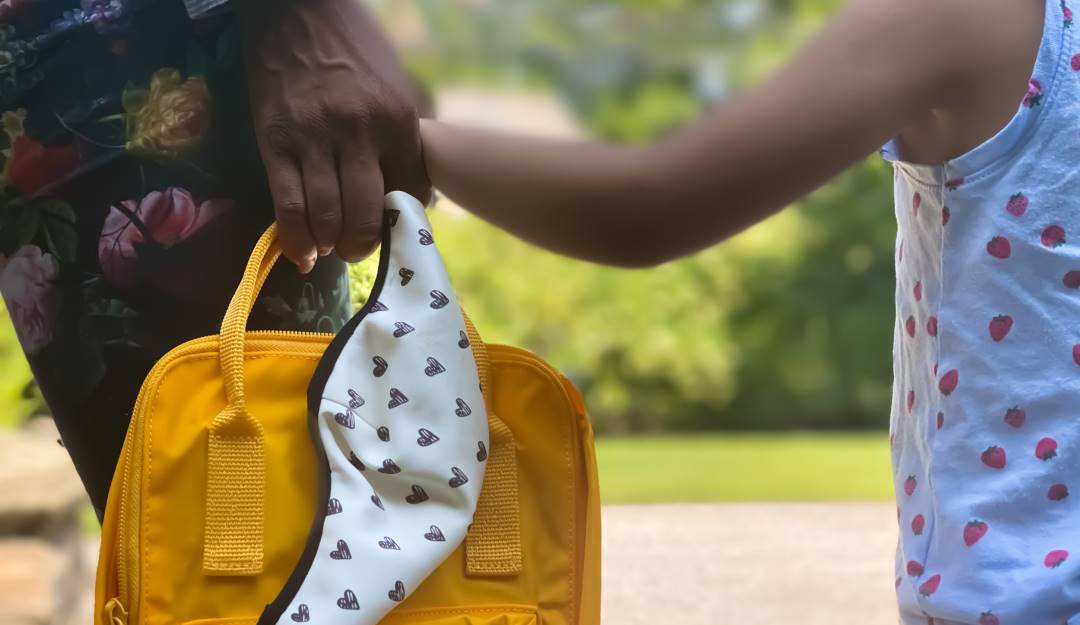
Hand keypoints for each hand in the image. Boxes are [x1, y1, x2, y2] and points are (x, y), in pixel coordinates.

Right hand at [237, 0, 430, 271]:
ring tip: (331, 248)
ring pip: (326, 216)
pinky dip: (296, 238)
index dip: (401, 219)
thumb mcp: (396, 86)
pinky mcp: (276, 143)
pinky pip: (288, 205)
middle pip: (365, 214)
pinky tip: (303, 253)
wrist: (297, 13)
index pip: (409, 192)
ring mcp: (314, 140)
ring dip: (331, 244)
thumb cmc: (354, 49)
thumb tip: (415, 190)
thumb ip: (405, 137)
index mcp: (396, 121)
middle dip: (363, 244)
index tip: (391, 227)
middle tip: (357, 250)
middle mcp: (359, 134)